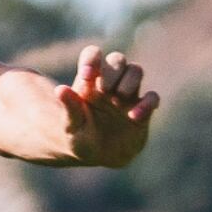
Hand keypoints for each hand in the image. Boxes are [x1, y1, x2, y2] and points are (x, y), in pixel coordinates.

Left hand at [54, 46, 160, 168]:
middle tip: (105, 90)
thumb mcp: (72, 125)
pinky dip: (147, 103)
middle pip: (117, 59)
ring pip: (136, 70)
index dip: (92, 58)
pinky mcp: (143, 109)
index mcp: (90, 82)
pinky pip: (152, 97)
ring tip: (119, 98)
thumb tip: (59, 89)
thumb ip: (70, 107)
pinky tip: (134, 116)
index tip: (86, 74)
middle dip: (113, 70)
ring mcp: (128, 95)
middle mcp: (111, 83)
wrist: (99, 156)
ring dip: (129, 80)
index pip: (93, 55)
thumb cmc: (81, 137)